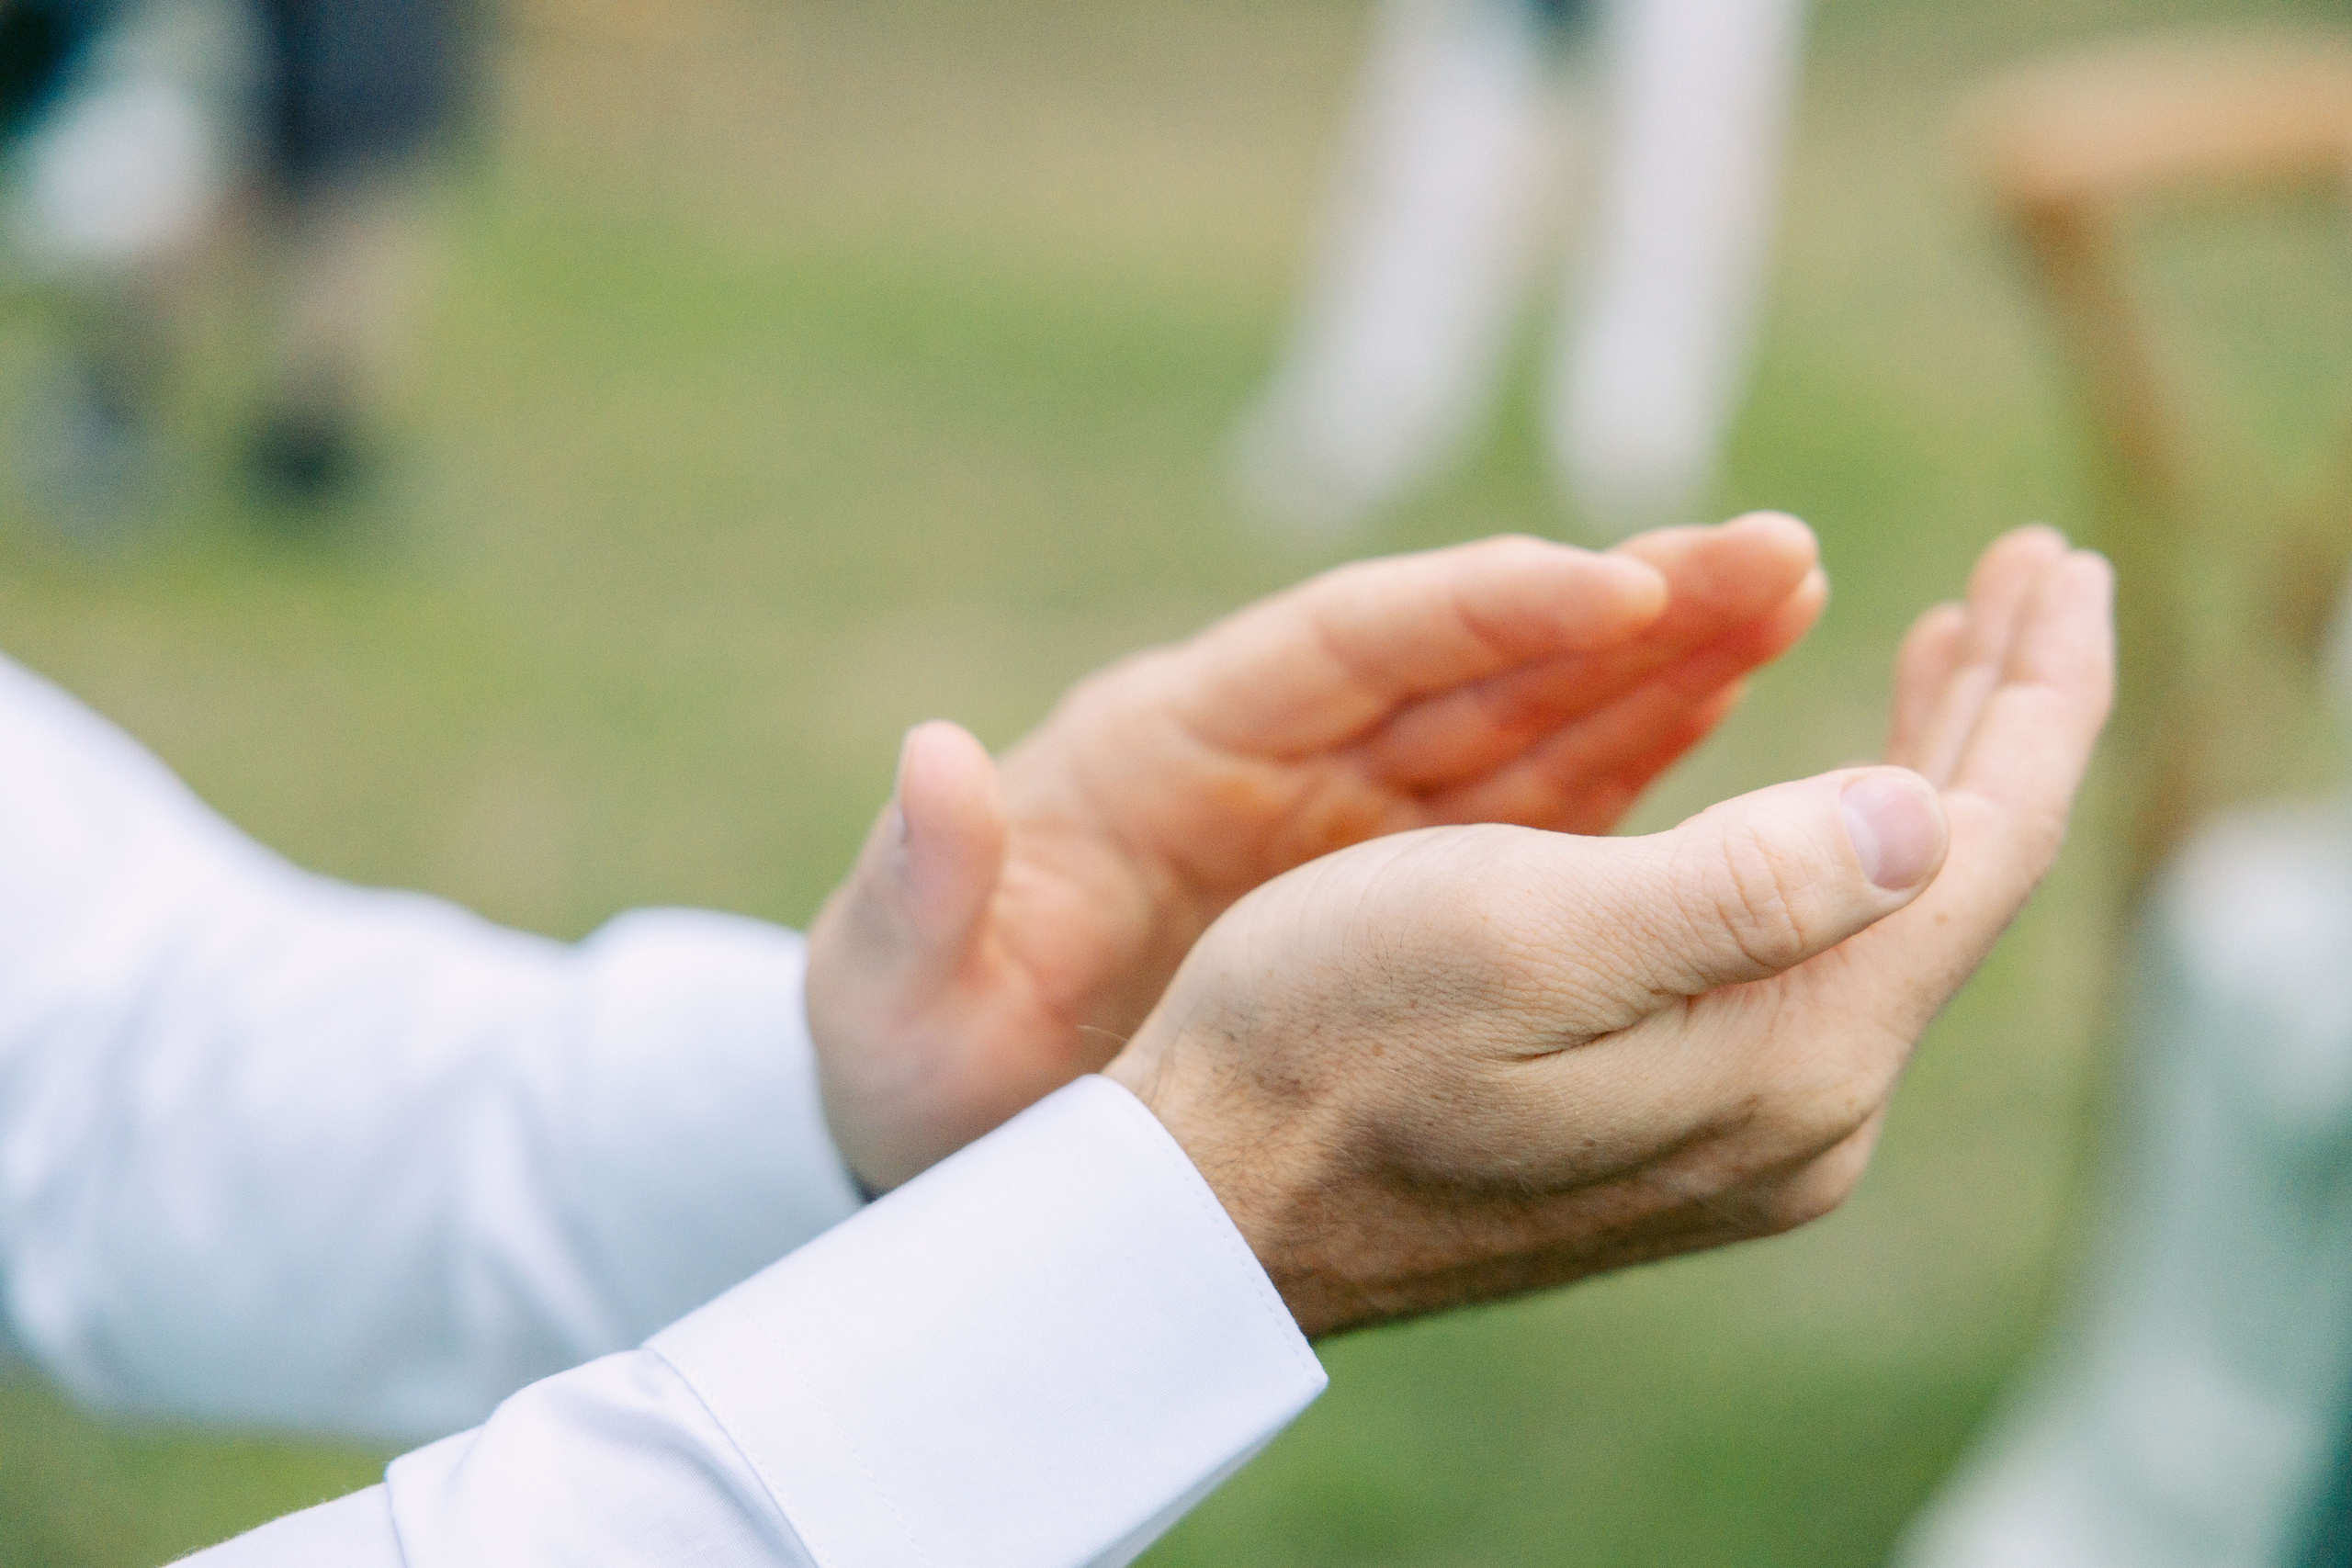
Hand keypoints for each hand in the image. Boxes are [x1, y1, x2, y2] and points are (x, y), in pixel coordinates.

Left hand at [810, 516, 1827, 1187]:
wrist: (964, 1144)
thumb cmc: (913, 1057)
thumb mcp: (892, 988)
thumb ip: (920, 886)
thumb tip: (935, 761)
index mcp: (1164, 748)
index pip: (1337, 649)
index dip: (1475, 611)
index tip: (1608, 586)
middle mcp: (1274, 761)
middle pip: (1466, 661)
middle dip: (1617, 607)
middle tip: (1777, 553)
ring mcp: (1343, 820)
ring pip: (1525, 723)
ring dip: (1659, 662)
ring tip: (1796, 593)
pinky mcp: (1390, 892)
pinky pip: (1529, 813)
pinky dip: (1630, 763)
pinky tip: (1740, 718)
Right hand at [1103, 528, 2111, 1336]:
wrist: (1217, 1203)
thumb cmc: (1330, 1040)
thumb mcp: (1523, 935)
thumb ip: (1746, 886)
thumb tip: (1929, 818)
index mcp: (1785, 1056)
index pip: (1977, 844)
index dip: (2035, 690)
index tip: (2053, 557)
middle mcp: (1799, 1116)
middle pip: (1954, 880)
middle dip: (2000, 714)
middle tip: (2031, 574)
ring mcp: (1743, 1136)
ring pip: (1885, 917)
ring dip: (1923, 770)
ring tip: (1948, 653)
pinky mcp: (1680, 1132)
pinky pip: (1816, 958)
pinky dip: (1841, 845)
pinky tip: (1823, 804)